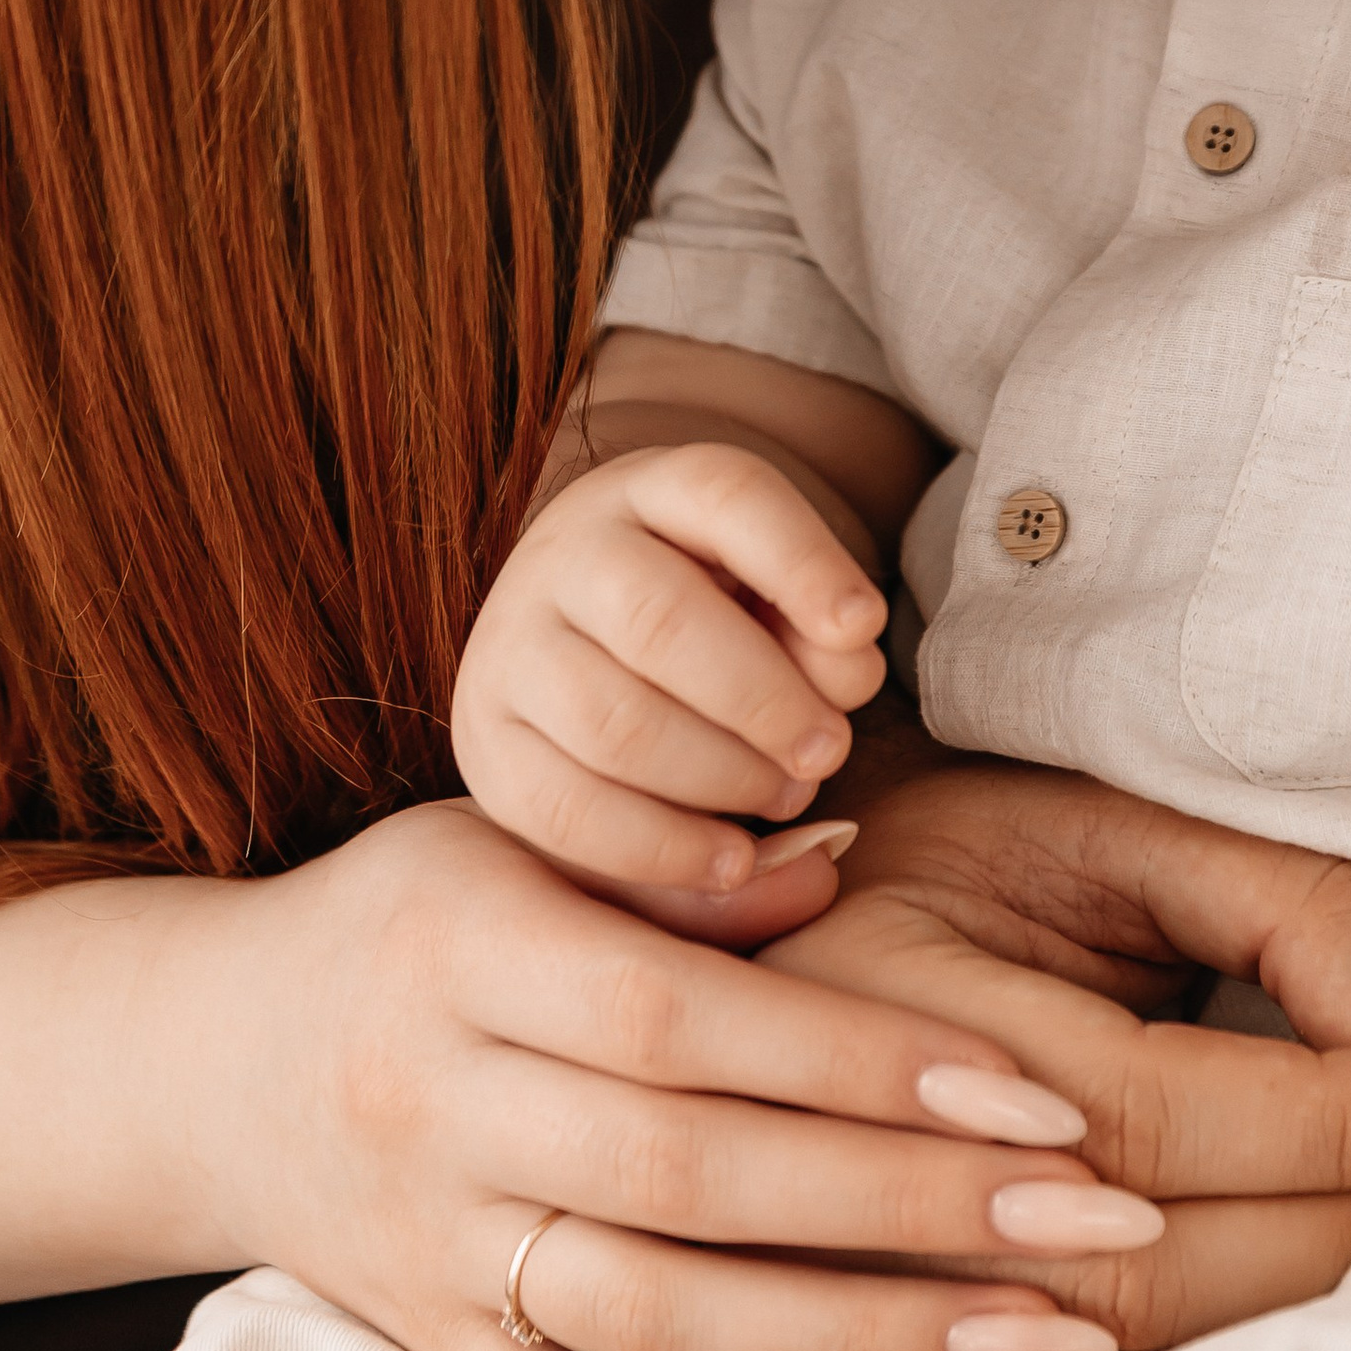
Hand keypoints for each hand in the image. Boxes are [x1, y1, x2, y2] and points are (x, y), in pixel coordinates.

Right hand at [196, 797, 1194, 1350]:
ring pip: (654, 1315)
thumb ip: (681, 870)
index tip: (1038, 1094)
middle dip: (916, 1205)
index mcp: (470, 948)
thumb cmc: (421, 917)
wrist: (206, 1058)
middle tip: (1103, 1221)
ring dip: (862, 1340)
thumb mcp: (524, 838)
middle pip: (695, 1174)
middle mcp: (440, 1105)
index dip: (866, 1056)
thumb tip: (854, 858)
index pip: (690, 1017)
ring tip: (1050, 1345)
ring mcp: (432, 1248)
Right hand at [449, 444, 888, 920]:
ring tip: (786, 794)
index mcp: (651, 490)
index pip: (723, 496)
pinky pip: (565, 810)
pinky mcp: (487, 744)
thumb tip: (844, 676)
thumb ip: (823, 636)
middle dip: (762, 697)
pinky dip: (662, 848)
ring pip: (613, 722)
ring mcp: (510, 647)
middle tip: (830, 749)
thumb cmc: (720, 623)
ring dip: (721, 776)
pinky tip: (731, 860)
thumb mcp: (778, 599)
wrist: (586, 647)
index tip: (863, 625)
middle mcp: (565, 555)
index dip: (799, 560)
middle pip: (660, 620)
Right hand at [727, 753, 1350, 1350]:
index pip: (1129, 1102)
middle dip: (1314, 1250)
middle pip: (1097, 1268)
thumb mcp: (1138, 828)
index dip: (1323, 1123)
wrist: (803, 927)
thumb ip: (1295, 914)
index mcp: (857, 969)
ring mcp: (774, 1285)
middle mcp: (791, 1146)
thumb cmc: (996, 865)